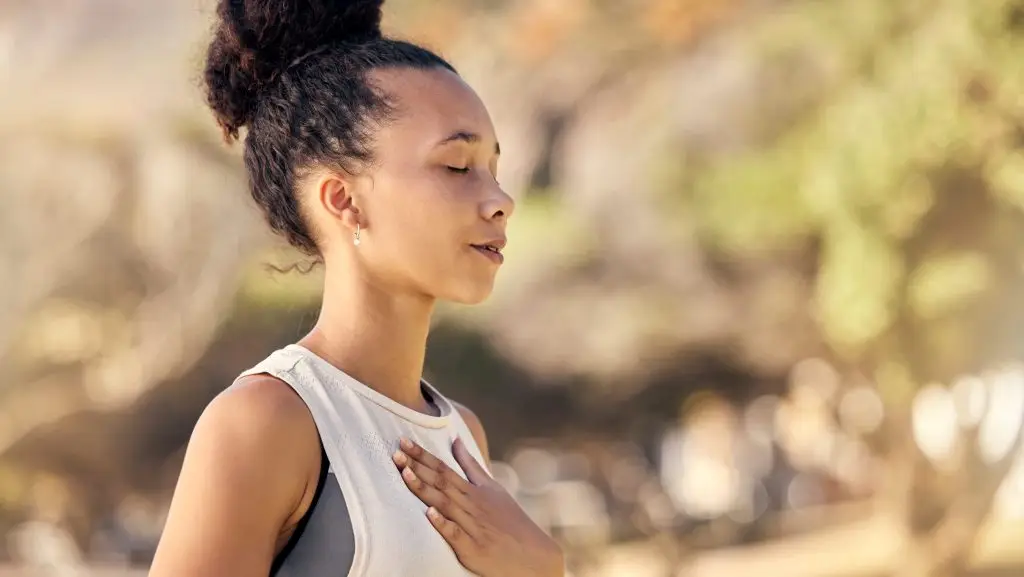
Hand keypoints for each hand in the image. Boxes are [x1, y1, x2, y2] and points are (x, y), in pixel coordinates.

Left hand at [392, 437, 564, 576]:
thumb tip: (455, 440)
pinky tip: (429, 514)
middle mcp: (471, 504)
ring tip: (405, 473)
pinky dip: (443, 524)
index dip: (423, 455)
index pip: (444, 468)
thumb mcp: (493, 488)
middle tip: (396, 452)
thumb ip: (471, 465)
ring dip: (424, 488)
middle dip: (417, 466)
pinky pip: (455, 534)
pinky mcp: (472, 548)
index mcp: (474, 490)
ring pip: (444, 503)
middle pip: (440, 482)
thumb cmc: (509, 519)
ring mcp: (472, 525)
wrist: (532, 554)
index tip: (404, 441)